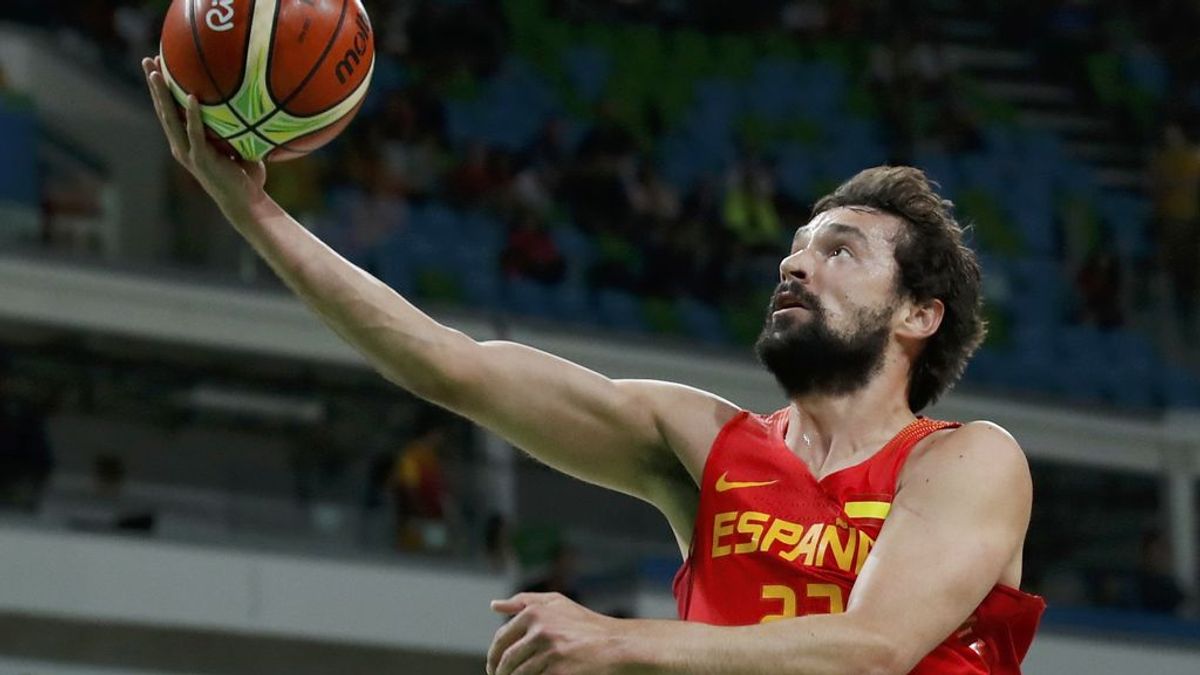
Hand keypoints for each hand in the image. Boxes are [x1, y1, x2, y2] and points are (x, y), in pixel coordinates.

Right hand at [141, 55, 266, 217]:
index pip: (169, 111)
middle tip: (147, 60)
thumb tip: (249, 99)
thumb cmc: (245, 175)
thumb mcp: (238, 145)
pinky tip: (193, 97)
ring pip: (170, 119)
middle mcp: (181, 147)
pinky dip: (194, 116)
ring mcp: (189, 153)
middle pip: (162, 110)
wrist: (246, 202)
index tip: (156, 66)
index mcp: (186, 143)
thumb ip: (234, 126)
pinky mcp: (201, 160)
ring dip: (163, 95)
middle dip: (154, 85)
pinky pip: (196, 133)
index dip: (161, 90)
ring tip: (156, 73)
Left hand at [487, 592, 628, 674]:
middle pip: (506, 660)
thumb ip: (525, 601)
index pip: (501, 639)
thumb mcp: (557, 603)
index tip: (494, 668)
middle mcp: (540, 630)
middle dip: (500, 673)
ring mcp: (549, 652)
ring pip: (517, 674)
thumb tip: (494, 605)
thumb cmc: (587, 625)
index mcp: (535, 612)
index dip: (494, 656)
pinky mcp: (559, 672)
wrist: (617, 646)